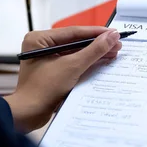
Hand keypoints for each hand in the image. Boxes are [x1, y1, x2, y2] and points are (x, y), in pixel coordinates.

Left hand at [3, 26, 121, 131]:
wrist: (29, 115)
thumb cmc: (43, 89)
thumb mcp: (72, 67)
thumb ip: (94, 50)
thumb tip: (112, 36)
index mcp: (40, 39)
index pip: (73, 32)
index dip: (96, 33)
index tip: (113, 33)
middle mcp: (41, 46)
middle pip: (75, 41)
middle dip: (97, 44)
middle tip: (117, 44)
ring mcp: (46, 59)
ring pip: (75, 52)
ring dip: (94, 53)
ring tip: (113, 52)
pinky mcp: (52, 71)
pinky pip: (72, 63)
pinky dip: (87, 63)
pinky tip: (102, 61)